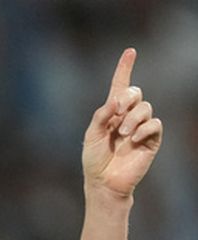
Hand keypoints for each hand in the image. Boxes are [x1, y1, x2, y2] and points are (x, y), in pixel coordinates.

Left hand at [82, 48, 162, 196]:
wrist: (103, 181)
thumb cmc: (94, 159)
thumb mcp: (91, 134)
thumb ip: (101, 115)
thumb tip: (115, 99)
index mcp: (112, 112)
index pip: (120, 86)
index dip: (125, 69)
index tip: (130, 51)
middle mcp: (128, 116)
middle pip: (135, 92)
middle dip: (127, 98)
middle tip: (117, 112)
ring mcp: (140, 127)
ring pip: (146, 108)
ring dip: (132, 118)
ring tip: (123, 134)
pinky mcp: (151, 140)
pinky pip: (154, 125)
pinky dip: (143, 129)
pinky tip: (133, 139)